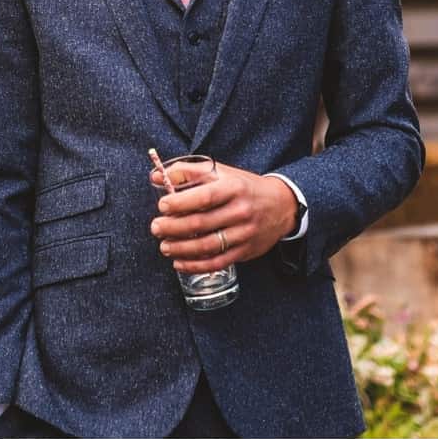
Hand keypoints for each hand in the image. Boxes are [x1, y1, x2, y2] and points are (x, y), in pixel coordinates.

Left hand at [148, 161, 297, 272]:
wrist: (282, 205)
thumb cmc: (244, 187)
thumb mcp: (220, 173)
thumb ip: (188, 172)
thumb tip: (156, 177)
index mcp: (233, 188)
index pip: (204, 196)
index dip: (181, 202)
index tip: (162, 206)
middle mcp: (241, 211)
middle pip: (202, 223)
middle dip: (174, 227)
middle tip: (156, 228)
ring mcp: (244, 233)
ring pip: (208, 246)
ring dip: (182, 249)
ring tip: (164, 246)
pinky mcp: (245, 251)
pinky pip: (218, 262)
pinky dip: (196, 266)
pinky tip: (179, 263)